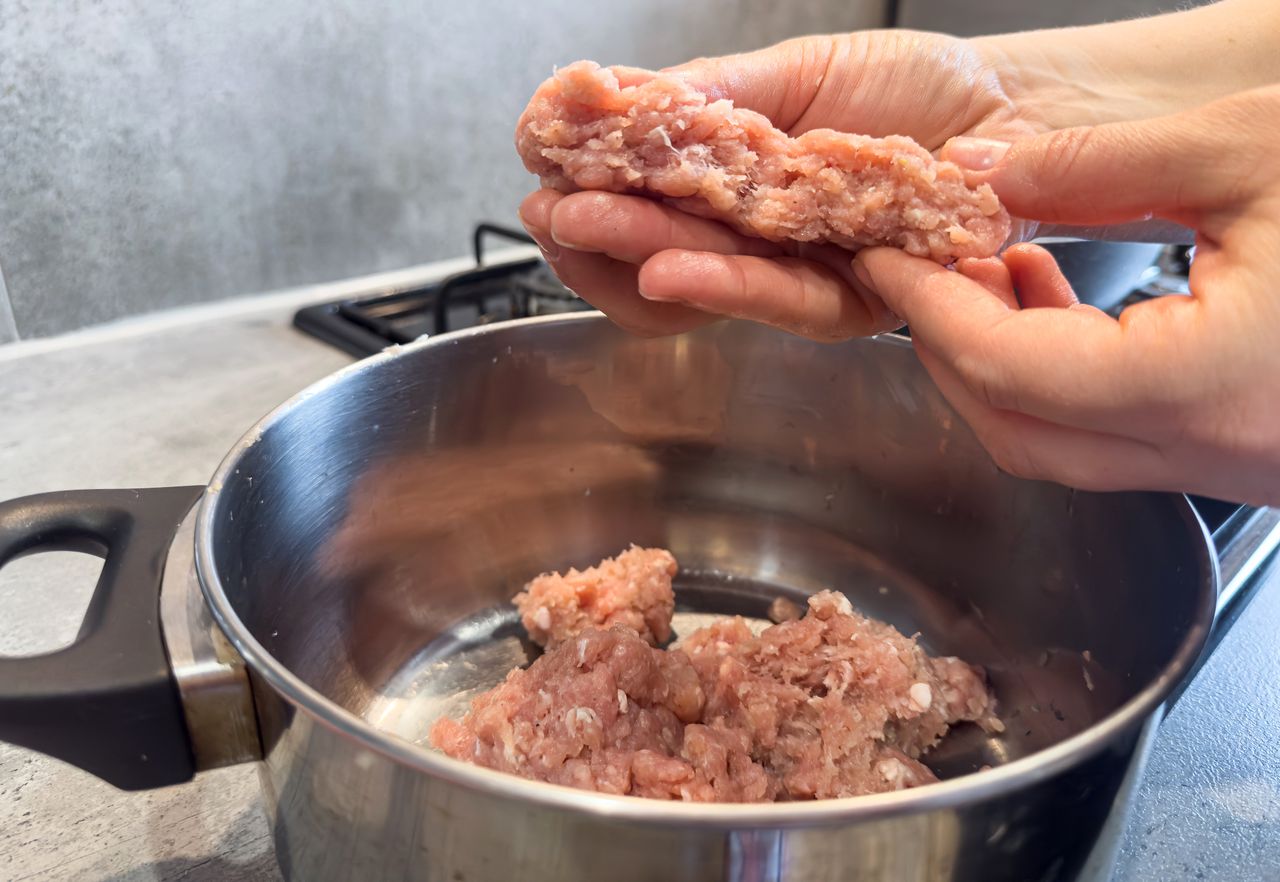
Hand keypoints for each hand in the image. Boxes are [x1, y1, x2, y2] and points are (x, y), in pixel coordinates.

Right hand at [519, 31, 1043, 338]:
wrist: (1023, 107)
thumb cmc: (921, 86)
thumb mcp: (799, 74)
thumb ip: (712, 97)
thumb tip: (615, 96)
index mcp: (736, 182)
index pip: (644, 203)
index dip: (591, 194)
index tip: (544, 170)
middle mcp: (760, 238)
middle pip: (657, 257)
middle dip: (598, 233)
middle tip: (553, 210)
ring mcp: (802, 273)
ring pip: (704, 286)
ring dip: (639, 255)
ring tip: (586, 229)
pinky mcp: (855, 304)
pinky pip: (781, 302)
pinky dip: (724, 286)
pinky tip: (670, 267)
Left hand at [855, 88, 1279, 504]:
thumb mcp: (1256, 147)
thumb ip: (1104, 164)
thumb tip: (986, 169)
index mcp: (1207, 383)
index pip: (1007, 367)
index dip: (924, 308)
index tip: (882, 252)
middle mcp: (1209, 449)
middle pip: (1010, 425)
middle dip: (942, 342)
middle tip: (916, 257)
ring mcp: (1223, 465)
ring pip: (1051, 444)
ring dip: (993, 359)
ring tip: (984, 260)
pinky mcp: (1233, 450)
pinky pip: (1105, 434)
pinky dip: (1050, 372)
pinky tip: (1050, 290)